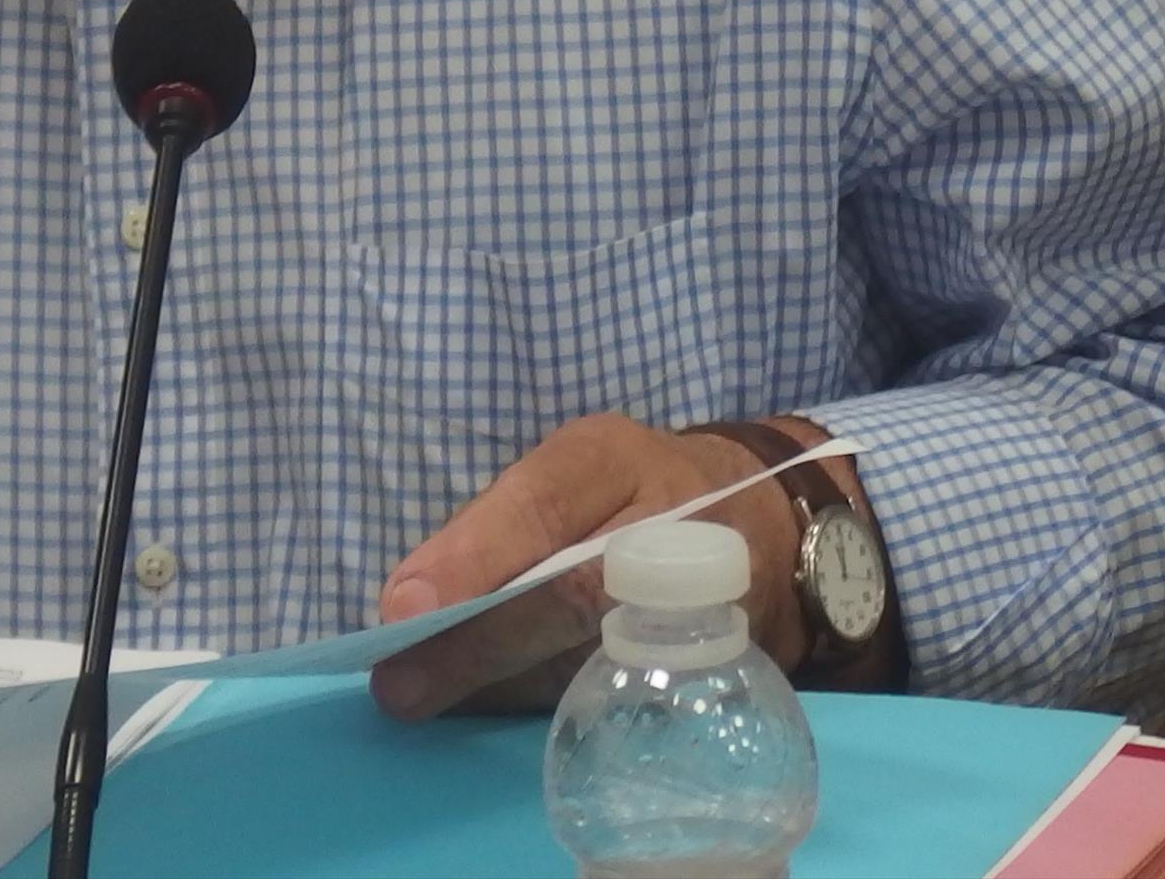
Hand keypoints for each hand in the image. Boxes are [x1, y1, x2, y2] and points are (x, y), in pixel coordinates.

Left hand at [364, 413, 810, 720]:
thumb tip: (407, 607)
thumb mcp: (571, 475)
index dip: (471, 558)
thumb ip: (498, 529)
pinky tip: (503, 707)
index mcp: (612, 456)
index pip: (540, 503)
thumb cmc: (630, 494)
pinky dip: (556, 701)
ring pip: (596, 649)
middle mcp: (668, 517)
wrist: (763, 523)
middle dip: (480, 642)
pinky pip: (630, 683)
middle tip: (403, 685)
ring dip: (508, 682)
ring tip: (436, 699)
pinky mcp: (721, 652)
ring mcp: (703, 591)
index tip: (401, 607)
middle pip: (573, 590)